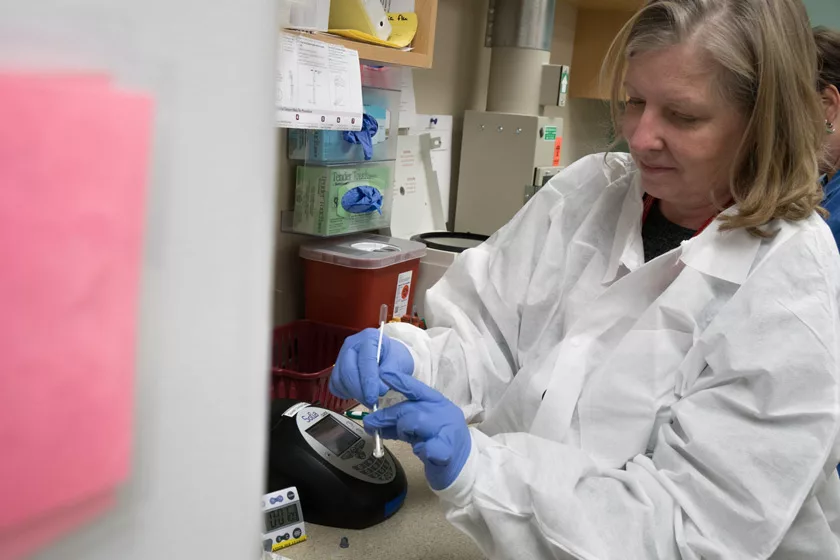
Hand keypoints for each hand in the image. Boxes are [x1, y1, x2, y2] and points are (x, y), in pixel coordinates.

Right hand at [329, 329, 413, 407]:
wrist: (388, 356)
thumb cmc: (394, 358)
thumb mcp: (400, 363)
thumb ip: (392, 374)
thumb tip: (381, 387)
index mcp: (369, 338)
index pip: (365, 361)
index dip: (368, 382)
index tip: (373, 398)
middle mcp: (351, 344)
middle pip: (348, 370)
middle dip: (359, 391)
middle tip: (372, 403)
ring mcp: (341, 356)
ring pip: (339, 379)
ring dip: (353, 393)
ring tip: (368, 398)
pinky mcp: (337, 368)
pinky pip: (335, 385)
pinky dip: (345, 393)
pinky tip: (358, 395)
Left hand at [365, 370, 470, 490]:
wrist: (464, 465)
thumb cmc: (439, 441)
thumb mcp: (418, 428)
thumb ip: (400, 423)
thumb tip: (373, 421)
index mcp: (437, 402)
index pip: (416, 389)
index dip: (400, 381)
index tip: (384, 373)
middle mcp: (443, 412)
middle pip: (410, 408)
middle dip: (388, 416)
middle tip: (370, 422)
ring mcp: (448, 430)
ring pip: (417, 422)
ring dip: (404, 431)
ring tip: (404, 439)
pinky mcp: (449, 450)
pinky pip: (432, 447)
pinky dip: (425, 450)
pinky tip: (425, 452)